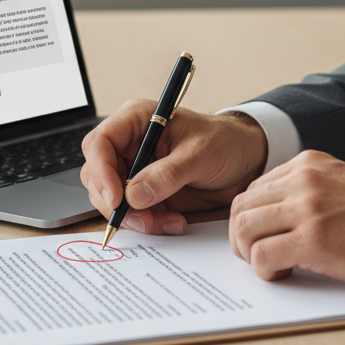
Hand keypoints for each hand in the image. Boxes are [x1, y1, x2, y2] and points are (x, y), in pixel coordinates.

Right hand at [80, 102, 267, 234]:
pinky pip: (133, 213)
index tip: (116, 197)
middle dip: (116, 202)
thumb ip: (167, 174)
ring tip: (169, 222)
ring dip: (136, 217)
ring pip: (113, 200)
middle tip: (143, 219)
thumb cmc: (225, 142)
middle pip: (98, 176)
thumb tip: (134, 195)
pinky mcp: (146, 193)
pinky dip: (149, 223)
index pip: (100, 143)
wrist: (246, 161)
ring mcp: (136, 170)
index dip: (100, 171)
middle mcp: (130, 145)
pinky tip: (174, 223)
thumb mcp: (200, 154)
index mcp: (136, 121)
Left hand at [229, 150, 344, 289]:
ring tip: (273, 266)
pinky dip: (265, 270)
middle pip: (241, 208)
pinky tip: (285, 274)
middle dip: (243, 238)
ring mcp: (307, 208)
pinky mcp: (313, 239)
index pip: (253, 190)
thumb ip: (308, 190)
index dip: (252, 220)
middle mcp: (303, 180)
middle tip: (260, 257)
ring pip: (243, 228)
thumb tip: (273, 215)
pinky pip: (261, 254)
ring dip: (250, 254)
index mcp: (308, 165)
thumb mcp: (341, 185)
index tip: (264, 238)